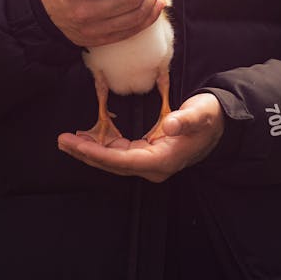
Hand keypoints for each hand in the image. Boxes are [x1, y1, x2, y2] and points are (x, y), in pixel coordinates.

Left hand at [57, 93, 224, 181]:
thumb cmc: (209, 115)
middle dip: (86, 153)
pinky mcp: (148, 154)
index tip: (77, 144)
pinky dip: (102, 146)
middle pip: (113, 164)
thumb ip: (187, 119)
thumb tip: (172, 126)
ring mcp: (150, 161)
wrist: (218, 122)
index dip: (98, 154)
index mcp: (163, 160)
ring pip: (113, 160)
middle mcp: (154, 166)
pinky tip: (88, 137)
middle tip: (62, 141)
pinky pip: (120, 153)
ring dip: (90, 150)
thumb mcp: (202, 113)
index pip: (123, 161)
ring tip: (67, 139)